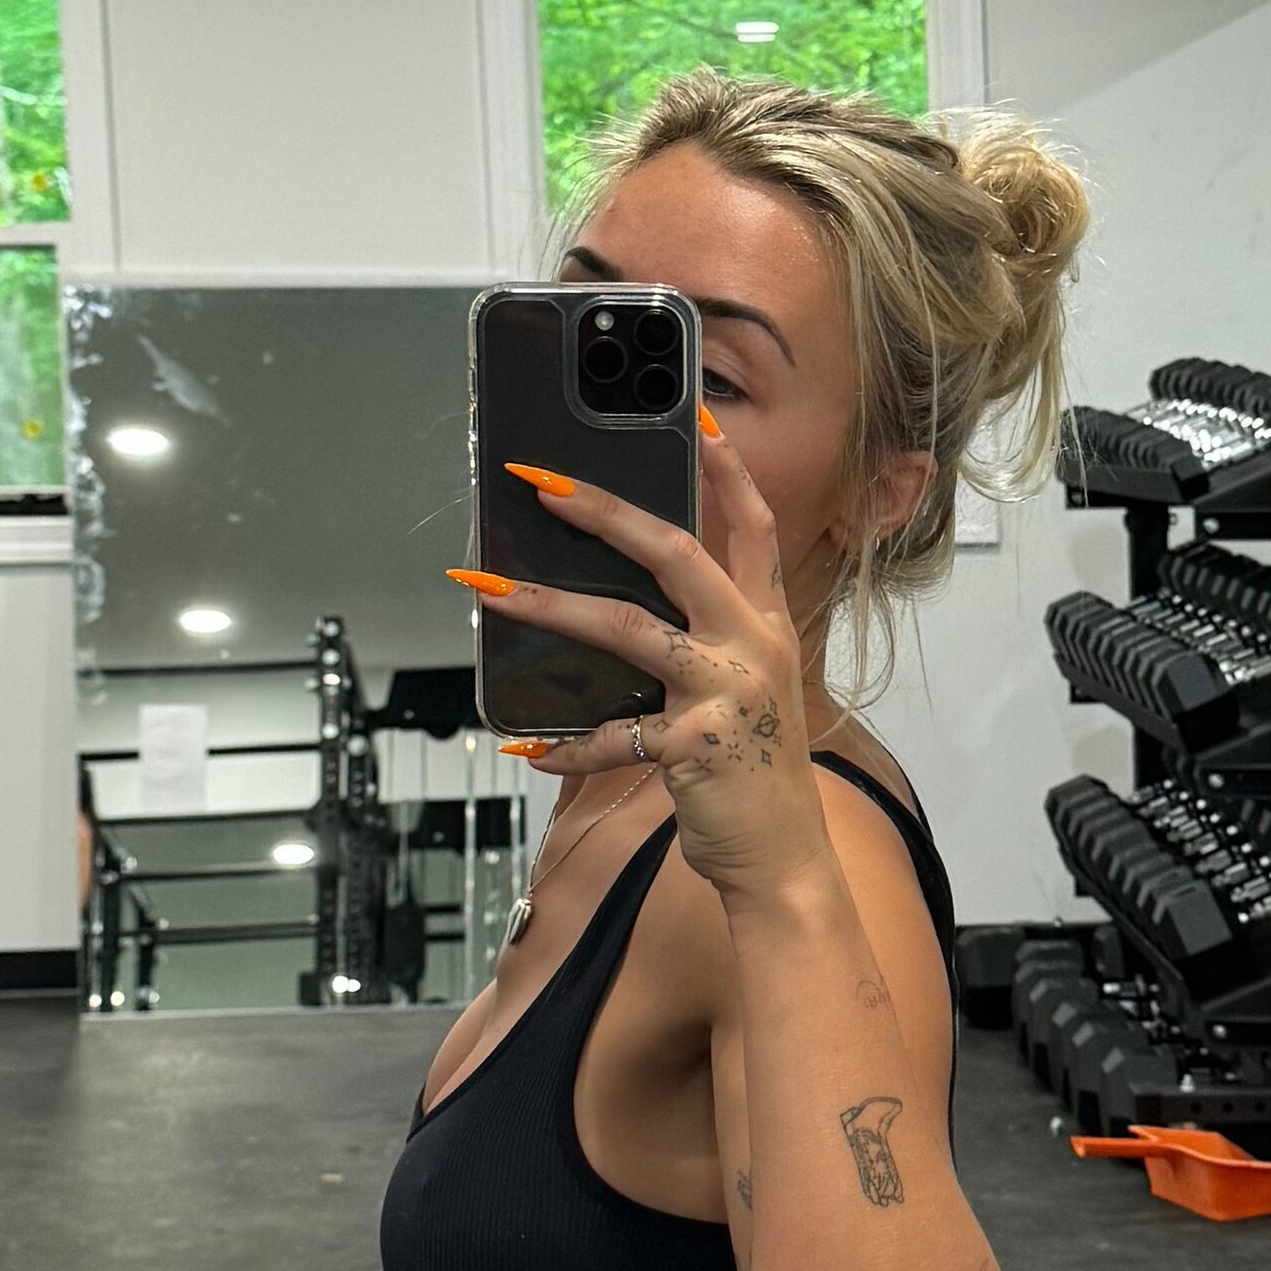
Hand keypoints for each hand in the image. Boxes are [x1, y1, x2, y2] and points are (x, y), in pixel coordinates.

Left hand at [460, 418, 830, 904]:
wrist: (783, 857)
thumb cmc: (753, 772)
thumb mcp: (745, 690)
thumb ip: (703, 641)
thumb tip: (619, 602)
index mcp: (767, 624)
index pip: (754, 525)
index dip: (726, 467)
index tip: (693, 412)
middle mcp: (754, 644)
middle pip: (675, 551)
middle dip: (603, 510)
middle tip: (540, 482)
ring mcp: (726, 692)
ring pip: (625, 627)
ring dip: (547, 605)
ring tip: (487, 589)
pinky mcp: (694, 745)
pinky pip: (611, 736)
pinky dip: (565, 745)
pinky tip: (527, 746)